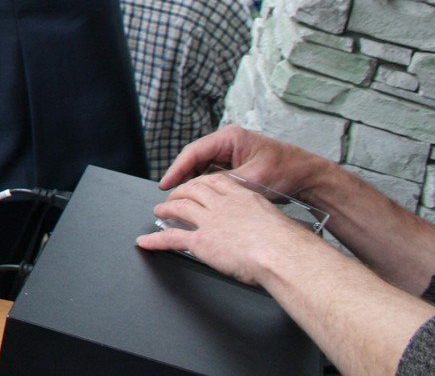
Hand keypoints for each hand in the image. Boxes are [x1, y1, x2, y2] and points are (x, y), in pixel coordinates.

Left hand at [139, 172, 319, 286]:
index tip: (198, 184)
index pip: (217, 182)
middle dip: (181, 192)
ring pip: (180, 208)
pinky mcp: (201, 241)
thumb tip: (269, 233)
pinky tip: (145, 242)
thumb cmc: (289, 244)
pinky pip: (172, 238)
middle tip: (173, 196)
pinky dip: (155, 240)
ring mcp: (209, 221)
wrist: (282, 253)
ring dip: (166, 208)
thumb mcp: (277, 222)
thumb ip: (265, 221)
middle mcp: (223, 204)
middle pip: (194, 191)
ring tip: (159, 211)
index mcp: (243, 197)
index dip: (203, 182)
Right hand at [156, 125, 330, 197]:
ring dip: (193, 184)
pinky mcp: (235, 166)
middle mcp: (227, 143)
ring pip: (202, 168)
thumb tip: (200, 192)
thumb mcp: (253, 178)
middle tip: (171, 197)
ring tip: (183, 201)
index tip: (166, 185)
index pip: (194, 152)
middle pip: (194, 159)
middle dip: (182, 178)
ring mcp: (230, 154)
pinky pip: (212, 175)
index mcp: (230, 137)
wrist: (309, 177)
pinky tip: (201, 200)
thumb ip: (224, 183)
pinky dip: (205, 187)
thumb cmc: (287, 171)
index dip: (177, 169)